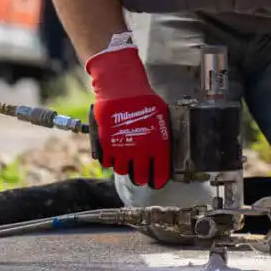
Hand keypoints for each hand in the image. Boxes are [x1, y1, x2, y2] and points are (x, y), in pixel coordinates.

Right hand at [85, 41, 170, 188]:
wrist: (121, 89)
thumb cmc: (143, 99)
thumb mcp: (161, 116)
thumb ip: (161, 134)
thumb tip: (163, 146)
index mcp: (158, 145)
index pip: (160, 173)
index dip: (158, 180)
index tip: (156, 182)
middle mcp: (141, 151)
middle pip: (140, 177)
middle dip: (140, 178)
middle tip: (140, 175)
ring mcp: (122, 149)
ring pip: (122, 171)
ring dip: (125, 168)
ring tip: (126, 161)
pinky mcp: (107, 145)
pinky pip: (108, 162)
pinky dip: (111, 160)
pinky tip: (114, 153)